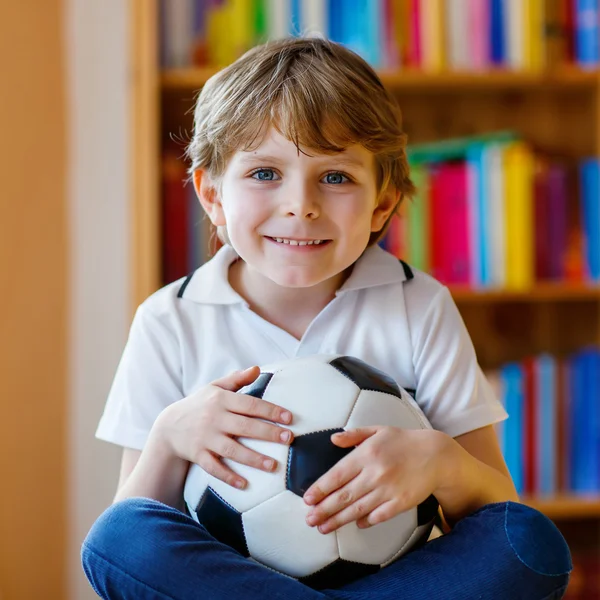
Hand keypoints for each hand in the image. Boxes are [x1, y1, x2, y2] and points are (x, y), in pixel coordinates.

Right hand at [157, 366, 293, 489]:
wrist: (169, 426)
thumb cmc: (200, 404)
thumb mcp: (215, 387)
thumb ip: (237, 379)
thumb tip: (258, 369)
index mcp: (221, 400)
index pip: (250, 405)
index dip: (270, 411)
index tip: (289, 418)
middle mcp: (214, 418)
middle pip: (245, 427)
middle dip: (268, 433)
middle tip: (289, 439)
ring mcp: (205, 438)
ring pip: (231, 450)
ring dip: (253, 459)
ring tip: (273, 465)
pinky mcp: (197, 455)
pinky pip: (214, 468)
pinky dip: (228, 476)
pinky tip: (244, 484)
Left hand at [303, 426, 447, 532]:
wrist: (436, 454)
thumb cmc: (403, 441)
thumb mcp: (377, 430)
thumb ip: (353, 435)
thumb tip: (333, 439)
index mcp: (367, 454)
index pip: (337, 475)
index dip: (320, 489)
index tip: (308, 499)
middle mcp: (375, 473)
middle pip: (344, 496)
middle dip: (324, 509)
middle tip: (310, 519)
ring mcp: (388, 490)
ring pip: (358, 509)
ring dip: (338, 520)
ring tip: (323, 527)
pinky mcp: (401, 502)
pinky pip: (379, 515)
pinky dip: (366, 521)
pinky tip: (356, 524)